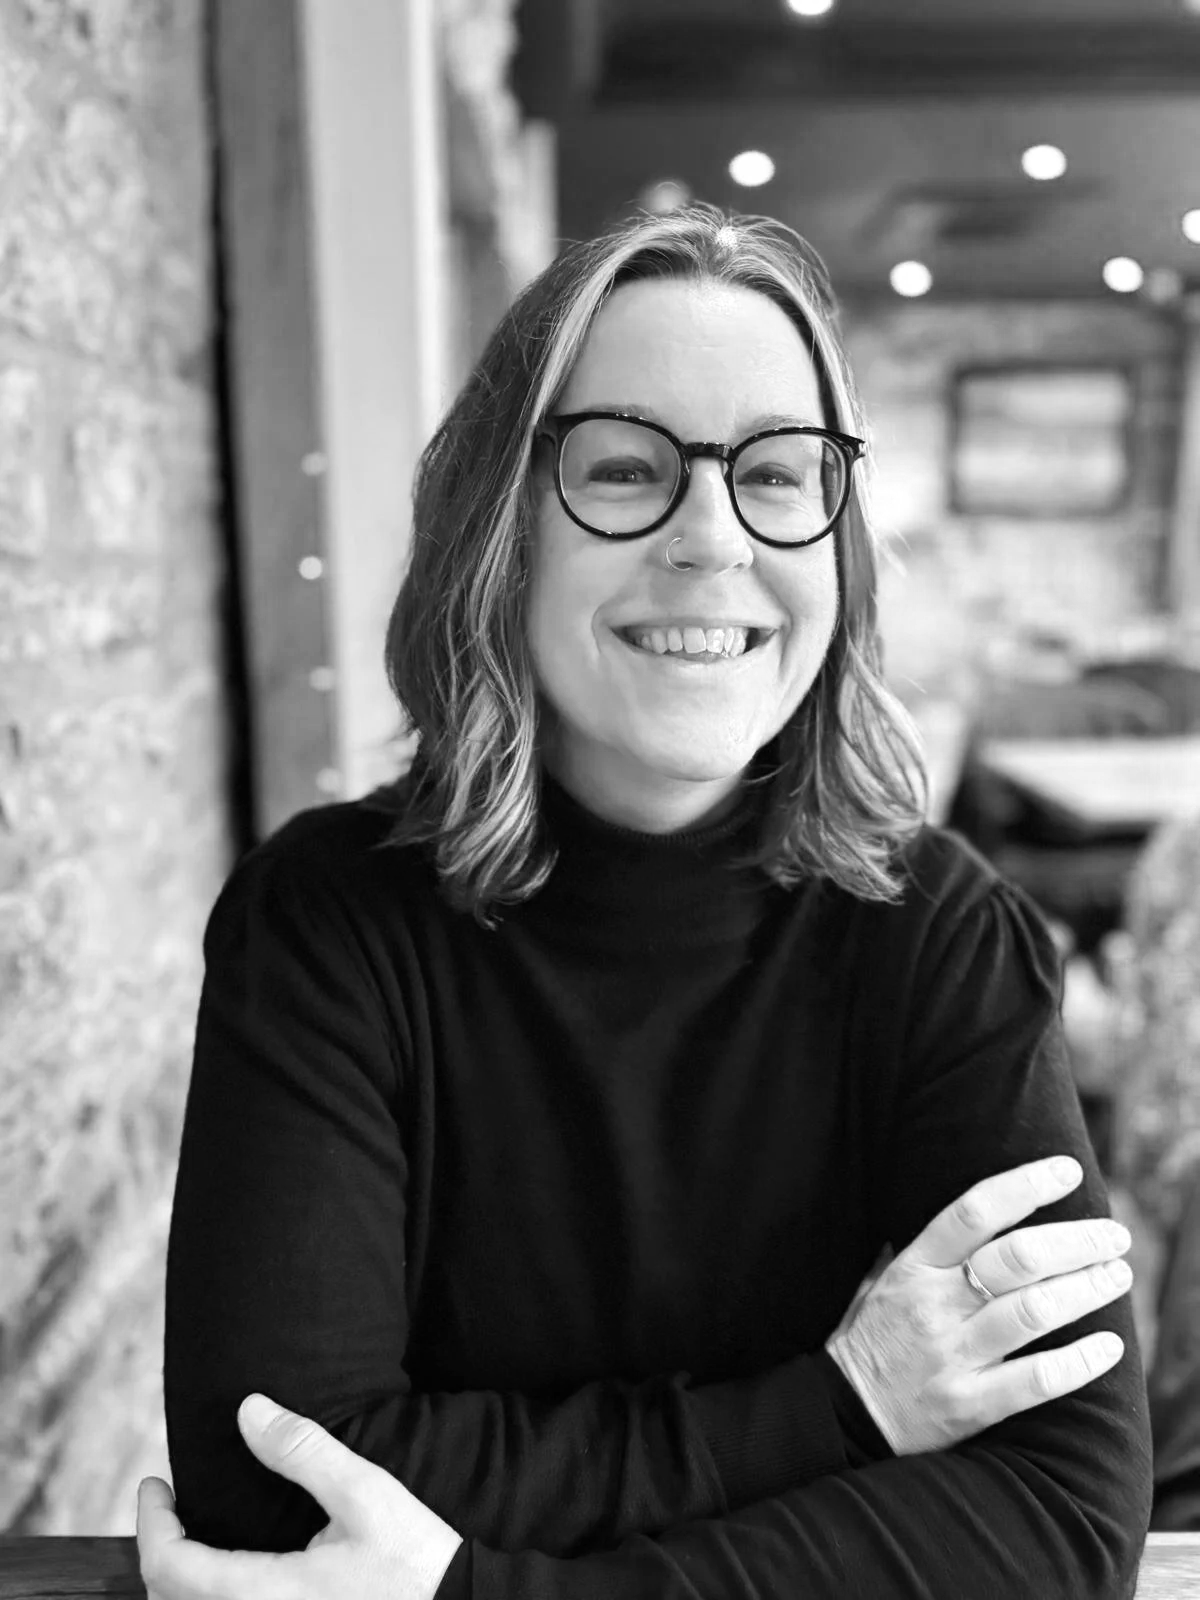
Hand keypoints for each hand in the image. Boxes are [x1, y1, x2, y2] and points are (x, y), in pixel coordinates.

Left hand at [137, 1393, 461, 1599]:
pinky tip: (230, 1575)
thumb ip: (302, 1451)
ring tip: (191, 1539)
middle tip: (167, 1507)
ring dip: (179, 1582)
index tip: (155, 1484)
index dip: (151, 1523)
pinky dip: (207, 1598)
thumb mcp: (364, 1494)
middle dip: (159, 1551)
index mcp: (261, 1594)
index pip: (169, 1567)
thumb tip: (248, 1410)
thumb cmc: (413, 1564)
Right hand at [825, 1155, 1131, 1454]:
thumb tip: (971, 1209)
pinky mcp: (969, 1404)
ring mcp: (952, 1354)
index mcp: (914, 1266)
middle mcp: (935, 1304)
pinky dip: (1080, 1362)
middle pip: (1018, 1258)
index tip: (1066, 1172)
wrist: (846, 1416)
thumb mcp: (882, 1279)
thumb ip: (924, 1247)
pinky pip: (1036, 1380)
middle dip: (1076, 1241)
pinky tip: (1109, 1347)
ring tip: (1118, 1276)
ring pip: (1034, 1312)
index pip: (974, 1211)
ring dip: (1087, 1290)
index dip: (1024, 1186)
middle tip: (1113, 1236)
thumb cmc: (873, 1338)